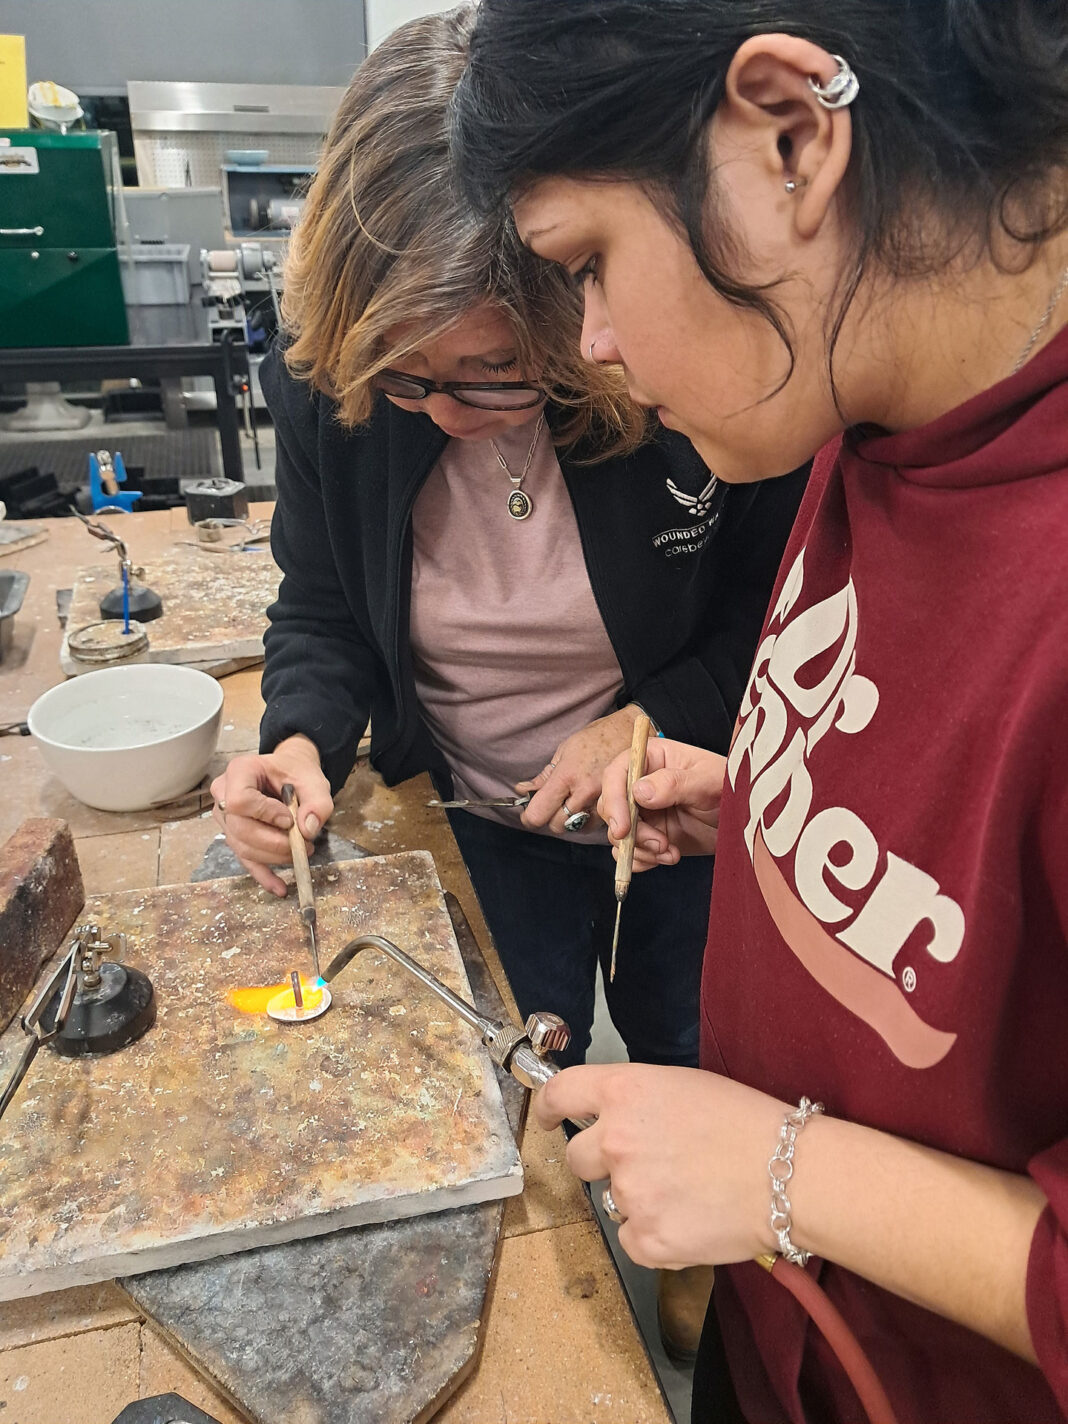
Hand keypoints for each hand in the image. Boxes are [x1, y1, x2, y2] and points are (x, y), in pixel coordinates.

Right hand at [210, 735, 332, 894]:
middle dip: (274, 843)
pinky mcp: (234, 835)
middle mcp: (224, 794)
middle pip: (240, 829)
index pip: (240, 800)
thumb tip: (307, 830)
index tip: (289, 821)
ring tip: (301, 853)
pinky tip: (279, 886)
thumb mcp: (313, 779)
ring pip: (242, 846)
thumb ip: (317, 802)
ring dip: (274, 857)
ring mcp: (225, 816)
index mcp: (240, 771)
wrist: (289, 771)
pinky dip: (263, 875)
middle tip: (304, 845)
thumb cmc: (296, 771)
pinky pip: (245, 859)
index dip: (264, 815)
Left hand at [517, 705, 640, 834]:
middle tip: (551, 805)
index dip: (529, 817)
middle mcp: (584, 792)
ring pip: (576, 828)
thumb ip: (544, 776)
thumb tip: (523, 790)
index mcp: (567, 775)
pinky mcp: (617, 806)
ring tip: (572, 802)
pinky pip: (595, 825)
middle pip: (557, 825)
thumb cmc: (597, 738)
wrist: (631, 733)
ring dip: (570, 820)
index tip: (528, 815)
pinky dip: (587, 819)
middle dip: (550, 818)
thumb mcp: (565, 750)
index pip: (539, 812)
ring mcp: (602, 802)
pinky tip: (587, 804)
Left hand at [536, 1063, 784, 1268]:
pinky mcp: (646, 1241)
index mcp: (623, 1093)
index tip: (547, 1118)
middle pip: (577, 1158)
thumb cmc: (747, 1122)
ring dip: (636, 1199)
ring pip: (611, 1200)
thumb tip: (615, 1118)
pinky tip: (690, 1219)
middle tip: (647, 1165)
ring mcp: (628, 1193)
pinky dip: (655, 1236)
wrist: (788, 1174)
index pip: (560, 1094)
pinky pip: (632, 1240)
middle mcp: (615, 1141)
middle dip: (602, 1162)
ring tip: (685, 1191)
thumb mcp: (682, 1086)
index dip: (547, 1108)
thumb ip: (637, 1099)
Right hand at [597, 739, 723, 868]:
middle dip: (631, 832)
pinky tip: (669, 856)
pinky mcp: (649, 835)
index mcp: (652, 759)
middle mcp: (642, 784)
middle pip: (612, 807)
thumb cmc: (732, 790)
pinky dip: (644, 860)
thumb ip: (674, 783)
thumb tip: (639, 791)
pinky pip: (630, 852)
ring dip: (640, 850)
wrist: (746, 822)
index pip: (617, 774)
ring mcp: (644, 812)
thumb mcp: (708, 781)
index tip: (623, 828)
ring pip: (619, 834)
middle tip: (659, 844)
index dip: (615, 800)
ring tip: (669, 852)